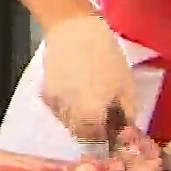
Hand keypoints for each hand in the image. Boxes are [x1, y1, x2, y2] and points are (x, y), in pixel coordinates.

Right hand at [41, 13, 135, 141]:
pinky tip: (77, 94)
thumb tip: (124, 132)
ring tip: (91, 104)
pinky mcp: (45, 92)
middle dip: (93, 131)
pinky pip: (58, 109)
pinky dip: (68, 108)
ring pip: (68, 123)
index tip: (115, 132)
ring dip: (80, 120)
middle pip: (80, 135)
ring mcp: (54, 104)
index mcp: (90, 115)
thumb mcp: (126, 86)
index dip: (107, 140)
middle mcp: (68, 115)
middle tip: (105, 118)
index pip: (97, 142)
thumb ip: (125, 114)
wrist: (73, 28)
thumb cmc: (106, 56)